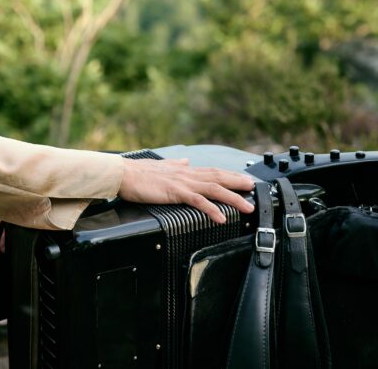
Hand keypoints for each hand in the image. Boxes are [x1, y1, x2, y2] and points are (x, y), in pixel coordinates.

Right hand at [117, 158, 255, 223]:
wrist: (122, 173)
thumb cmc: (137, 172)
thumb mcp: (161, 165)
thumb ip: (175, 164)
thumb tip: (185, 159)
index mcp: (184, 169)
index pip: (212, 171)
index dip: (230, 175)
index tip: (244, 179)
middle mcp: (186, 173)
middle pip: (219, 177)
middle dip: (238, 183)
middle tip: (255, 189)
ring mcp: (182, 182)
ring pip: (214, 189)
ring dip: (233, 197)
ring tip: (247, 206)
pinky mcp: (175, 192)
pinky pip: (198, 201)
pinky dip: (212, 209)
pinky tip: (221, 217)